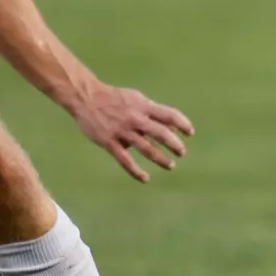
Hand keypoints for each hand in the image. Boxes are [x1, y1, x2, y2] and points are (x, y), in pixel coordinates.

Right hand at [70, 82, 193, 181]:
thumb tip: (170, 125)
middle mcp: (135, 119)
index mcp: (144, 107)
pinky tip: (145, 178)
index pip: (169, 115)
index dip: (182, 124)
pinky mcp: (109, 142)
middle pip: (161, 133)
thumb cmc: (114, 98)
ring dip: (160, 158)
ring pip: (146, 148)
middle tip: (181, 152)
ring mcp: (122, 131)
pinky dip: (136, 171)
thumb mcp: (136, 98)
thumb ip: (152, 111)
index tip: (190, 132)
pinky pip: (125, 160)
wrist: (86, 98)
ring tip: (170, 165)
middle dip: (174, 144)